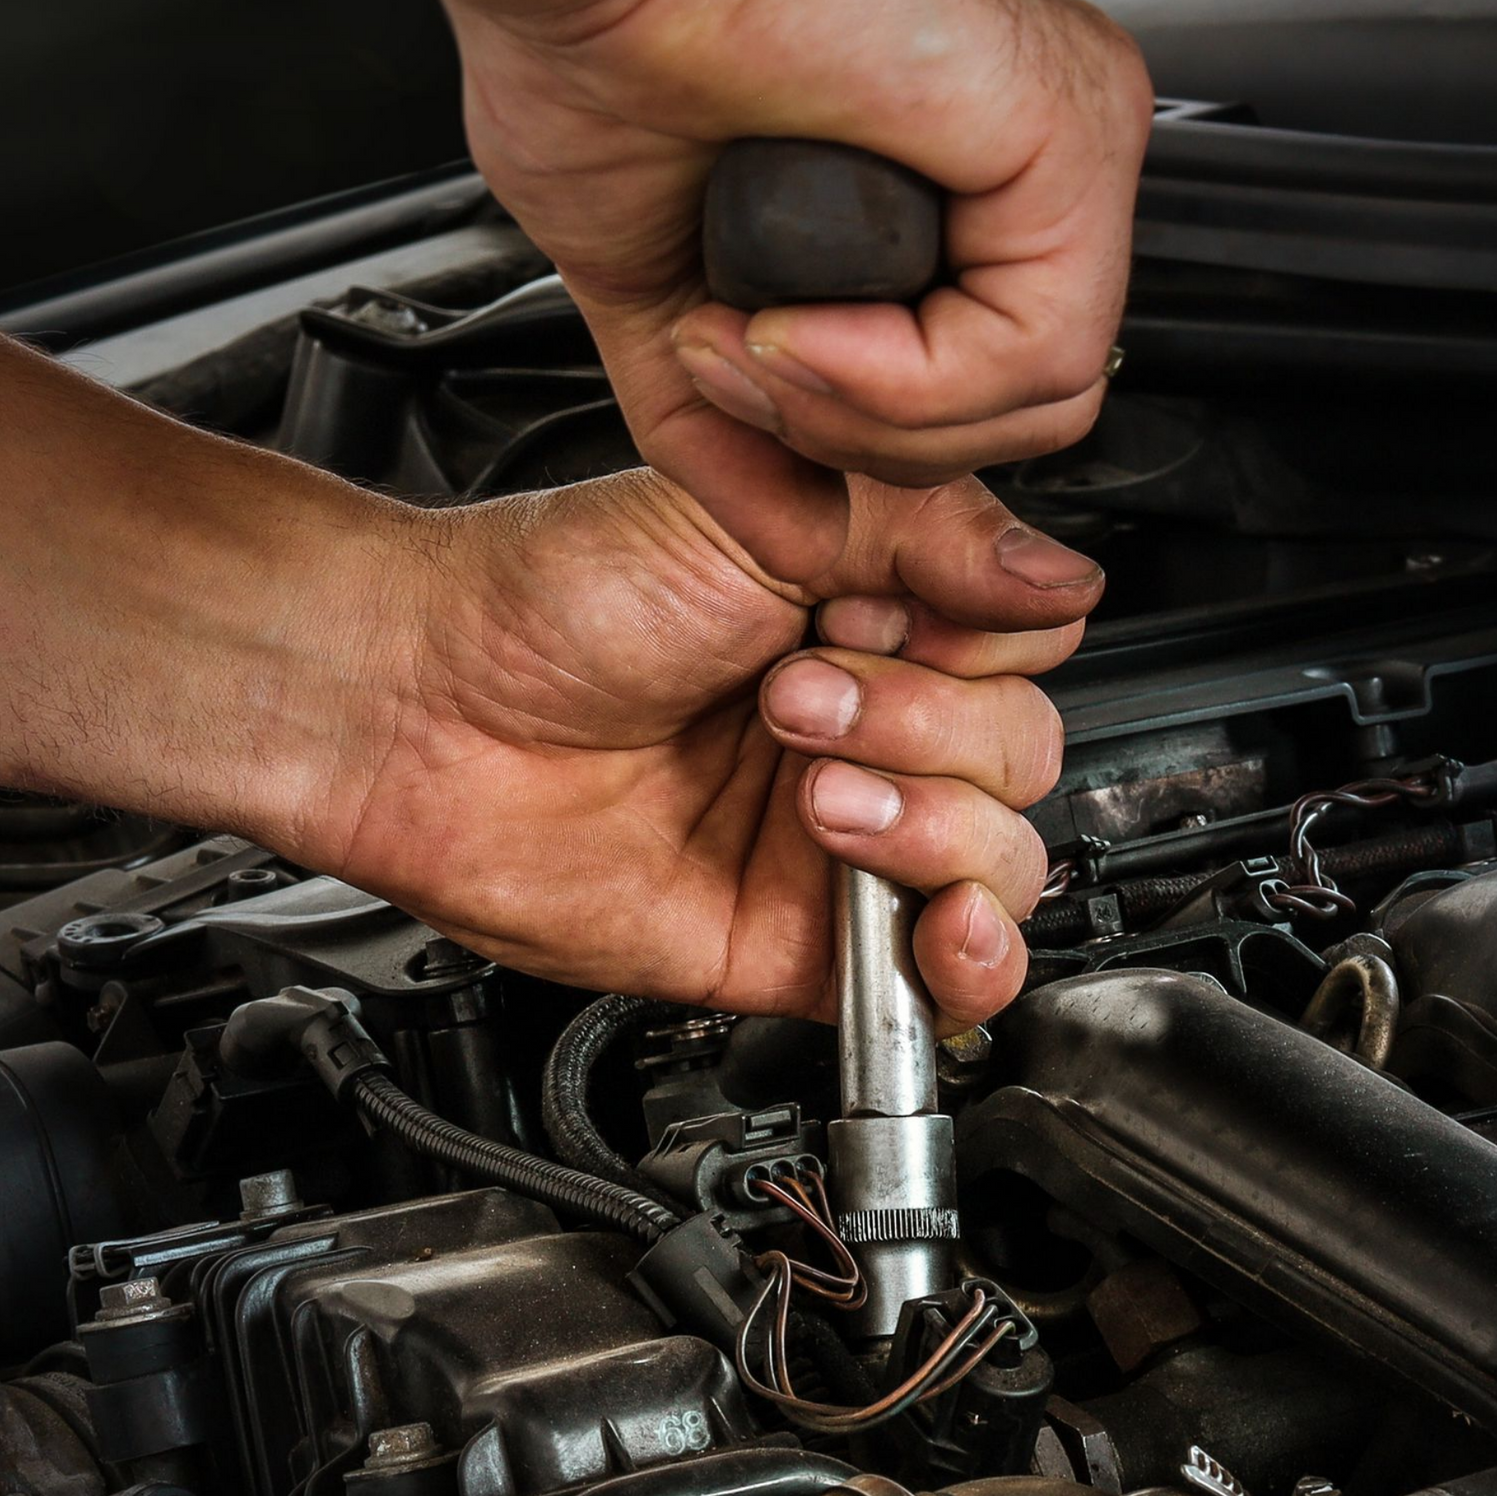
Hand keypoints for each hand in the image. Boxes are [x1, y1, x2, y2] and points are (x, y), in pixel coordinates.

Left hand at [325, 469, 1096, 1024]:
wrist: (433, 711)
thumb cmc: (550, 600)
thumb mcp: (764, 514)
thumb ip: (929, 537)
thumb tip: (1063, 579)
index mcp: (870, 618)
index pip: (1021, 649)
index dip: (975, 643)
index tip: (885, 616)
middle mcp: (868, 728)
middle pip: (1021, 759)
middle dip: (932, 728)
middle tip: (803, 698)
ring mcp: (840, 841)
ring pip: (1001, 864)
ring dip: (934, 828)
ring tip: (819, 792)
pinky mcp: (803, 945)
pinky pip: (939, 980)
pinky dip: (970, 958)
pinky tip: (938, 921)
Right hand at [439, 0, 1152, 576]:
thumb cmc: (601, 51)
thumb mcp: (673, 311)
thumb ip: (746, 439)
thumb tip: (804, 547)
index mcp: (968, 187)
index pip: (989, 398)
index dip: (858, 438)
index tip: (730, 376)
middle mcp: (1037, 159)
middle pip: (1028, 417)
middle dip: (867, 443)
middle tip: (740, 366)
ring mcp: (1069, 137)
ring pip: (1038, 403)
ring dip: (867, 416)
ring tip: (756, 336)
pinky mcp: (1069, 128)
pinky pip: (1029, 352)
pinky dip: (900, 381)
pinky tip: (802, 321)